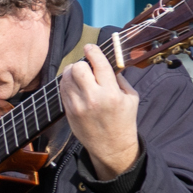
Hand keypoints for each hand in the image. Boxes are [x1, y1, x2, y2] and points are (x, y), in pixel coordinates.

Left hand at [60, 37, 139, 178]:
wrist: (111, 146)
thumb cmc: (124, 119)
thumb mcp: (130, 97)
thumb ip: (119, 78)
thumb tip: (107, 61)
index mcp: (112, 93)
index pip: (99, 64)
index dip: (93, 51)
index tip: (90, 47)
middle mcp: (93, 98)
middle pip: (77, 68)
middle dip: (81, 63)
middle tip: (85, 65)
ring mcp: (78, 106)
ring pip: (66, 78)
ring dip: (71, 72)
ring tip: (80, 75)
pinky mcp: (68, 111)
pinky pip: (62, 90)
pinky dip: (67, 83)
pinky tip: (74, 84)